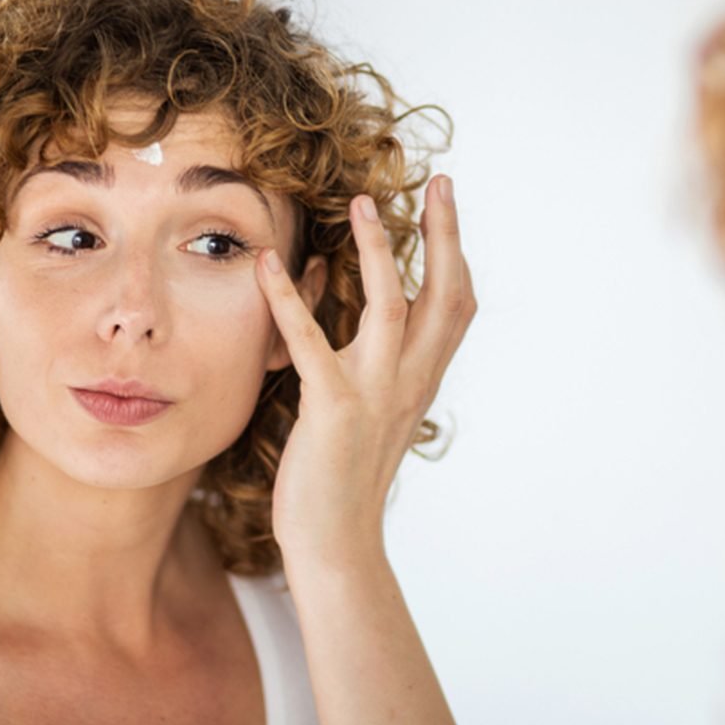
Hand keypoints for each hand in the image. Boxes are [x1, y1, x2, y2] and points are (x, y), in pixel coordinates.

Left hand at [255, 174, 474, 569]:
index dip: (455, 251)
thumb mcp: (379, 412)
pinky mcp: (333, 409)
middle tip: (438, 181)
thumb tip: (379, 322)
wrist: (337, 543)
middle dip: (445, 235)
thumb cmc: (346, 476)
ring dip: (379, 251)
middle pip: (445, 295)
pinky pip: (311, 342)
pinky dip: (288, 299)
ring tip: (362, 203)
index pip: (456, 306)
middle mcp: (410, 381)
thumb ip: (384, 366)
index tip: (446, 203)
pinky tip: (267, 264)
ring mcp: (375, 394)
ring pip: (390, 307)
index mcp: (421, 379)